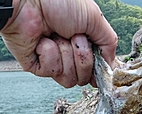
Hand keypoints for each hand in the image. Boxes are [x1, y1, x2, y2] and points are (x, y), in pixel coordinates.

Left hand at [0, 0, 116, 86]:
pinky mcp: (37, 66)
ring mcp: (53, 61)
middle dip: (82, 57)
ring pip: (70, 78)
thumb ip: (109, 43)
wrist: (29, 0)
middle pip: (84, 77)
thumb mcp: (94, 19)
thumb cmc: (59, 1)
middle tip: (73, 36)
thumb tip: (111, 67)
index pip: (96, 69)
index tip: (100, 62)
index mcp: (83, 43)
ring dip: (66, 54)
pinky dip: (50, 55)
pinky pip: (52, 72)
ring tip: (56, 36)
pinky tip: (42, 40)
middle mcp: (69, 54)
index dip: (98, 68)